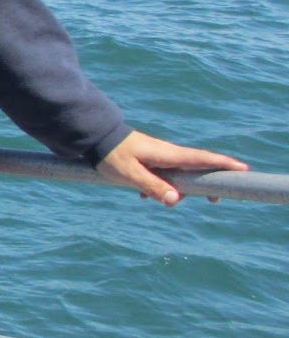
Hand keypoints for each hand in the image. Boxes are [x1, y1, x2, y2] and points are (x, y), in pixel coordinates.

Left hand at [95, 130, 248, 205]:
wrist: (94, 137)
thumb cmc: (111, 154)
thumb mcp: (129, 173)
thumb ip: (151, 186)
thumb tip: (175, 200)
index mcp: (167, 154)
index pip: (201, 159)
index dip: (222, 164)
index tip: (243, 169)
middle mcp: (167, 153)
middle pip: (195, 168)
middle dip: (207, 182)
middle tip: (216, 199)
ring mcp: (158, 155)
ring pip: (178, 173)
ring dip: (181, 187)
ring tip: (180, 201)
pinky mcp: (147, 158)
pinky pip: (162, 173)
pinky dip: (161, 185)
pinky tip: (144, 196)